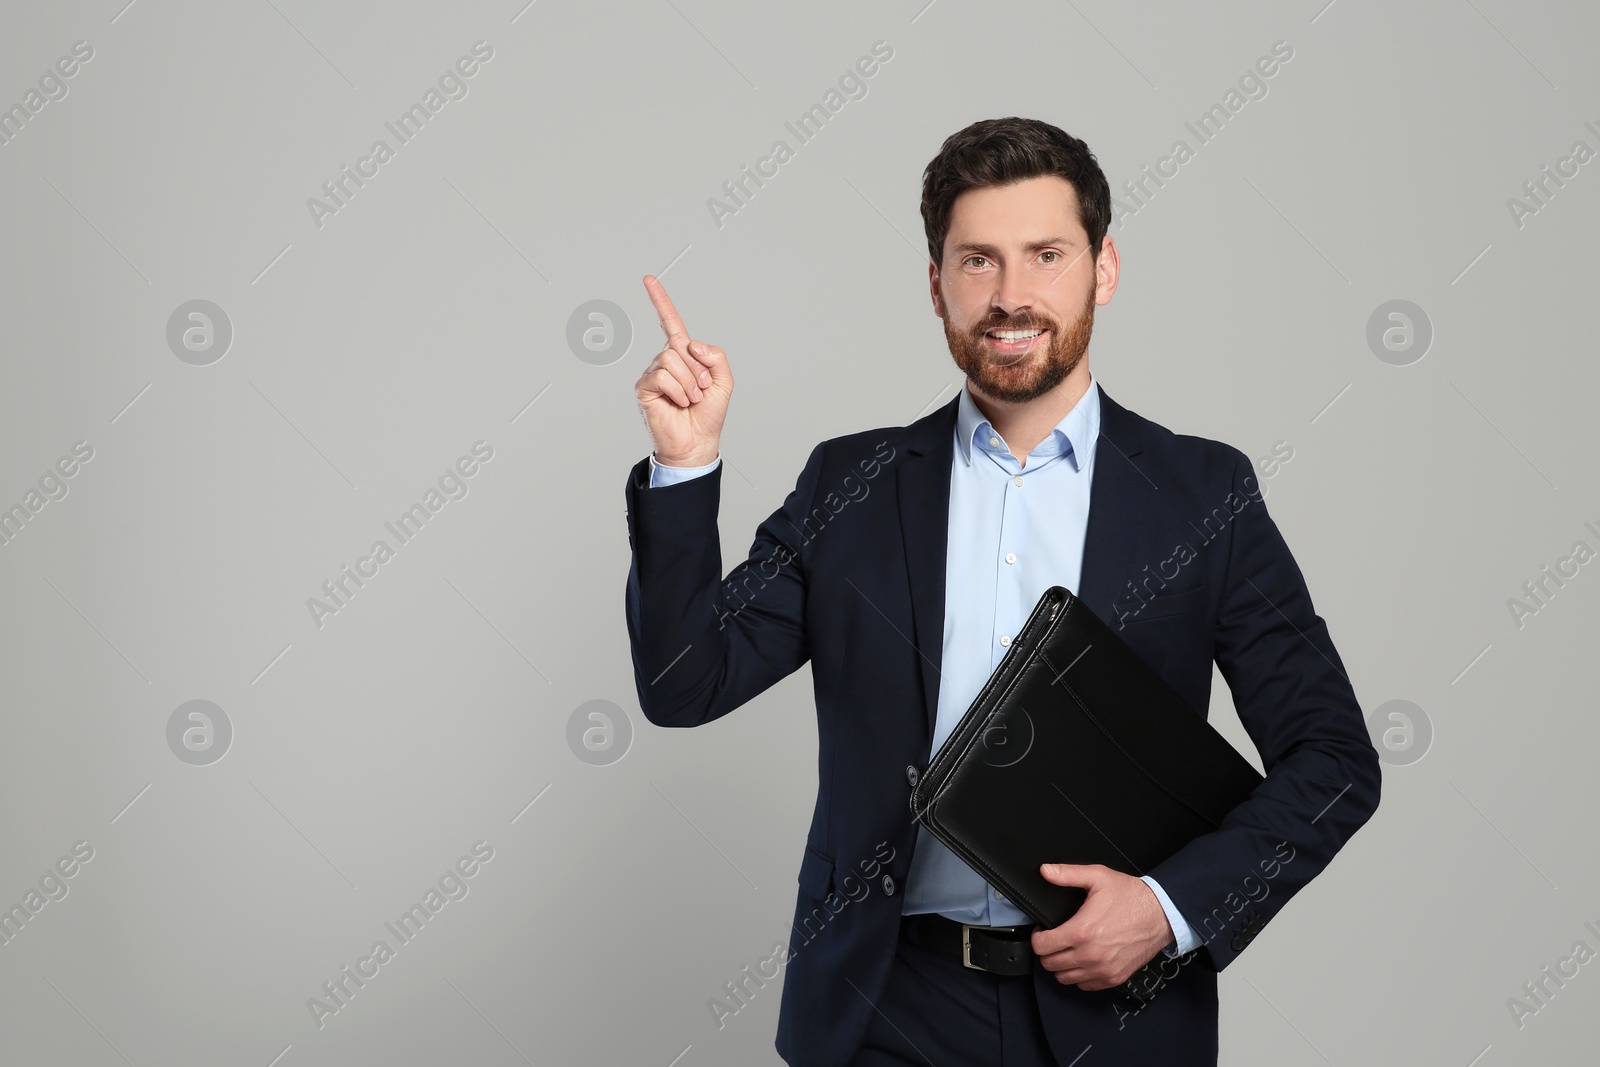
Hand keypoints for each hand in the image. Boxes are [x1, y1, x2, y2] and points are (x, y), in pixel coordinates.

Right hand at [634, 275, 732, 466]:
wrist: (697, 442)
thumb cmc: (708, 414)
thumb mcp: (723, 381)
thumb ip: (715, 356)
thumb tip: (691, 344)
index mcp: (683, 355)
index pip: (670, 322)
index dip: (660, 301)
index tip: (648, 279)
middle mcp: (665, 360)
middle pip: (680, 344)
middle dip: (698, 369)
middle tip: (700, 391)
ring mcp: (653, 373)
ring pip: (671, 359)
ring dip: (689, 382)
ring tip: (690, 399)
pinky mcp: (644, 387)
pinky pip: (662, 376)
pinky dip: (678, 391)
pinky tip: (678, 403)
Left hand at [1030, 863, 1173, 989]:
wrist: (1161, 913)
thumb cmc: (1131, 896)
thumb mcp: (1098, 876)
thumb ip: (1067, 874)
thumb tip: (1045, 871)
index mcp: (1081, 931)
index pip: (1041, 946)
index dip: (1037, 936)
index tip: (1043, 931)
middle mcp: (1090, 955)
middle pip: (1050, 964)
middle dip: (1047, 951)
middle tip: (1054, 939)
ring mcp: (1102, 970)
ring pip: (1065, 978)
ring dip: (1061, 965)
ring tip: (1067, 950)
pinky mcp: (1114, 978)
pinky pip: (1084, 986)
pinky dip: (1080, 975)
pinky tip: (1083, 960)